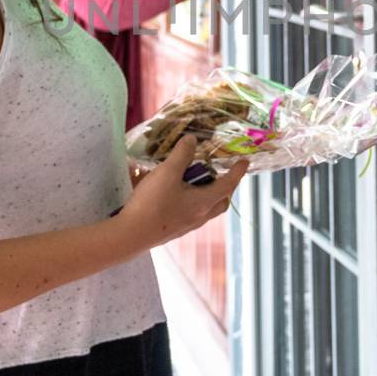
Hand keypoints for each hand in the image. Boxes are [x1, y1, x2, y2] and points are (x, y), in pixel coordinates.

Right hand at [119, 137, 245, 249]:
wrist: (131, 235)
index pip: (228, 185)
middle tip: (222, 174)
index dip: (238, 172)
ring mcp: (187, 226)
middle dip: (226, 188)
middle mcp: (200, 216)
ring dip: (209, 196)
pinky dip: (194, 203)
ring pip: (207, 210)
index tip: (245, 162)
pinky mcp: (175, 230)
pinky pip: (193, 215)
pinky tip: (180, 196)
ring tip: (198, 182)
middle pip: (221, 202)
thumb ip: (181, 154)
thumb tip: (192, 140)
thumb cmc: (152, 203)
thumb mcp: (167, 172)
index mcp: (204, 202)